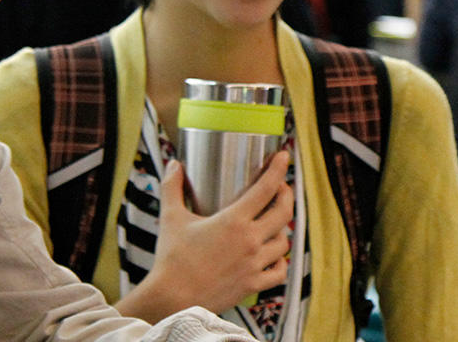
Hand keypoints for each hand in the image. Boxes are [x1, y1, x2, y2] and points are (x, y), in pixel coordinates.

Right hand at [116, 151, 294, 321]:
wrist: (172, 299)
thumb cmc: (171, 259)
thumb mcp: (171, 218)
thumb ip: (172, 188)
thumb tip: (172, 164)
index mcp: (233, 221)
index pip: (266, 188)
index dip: (278, 169)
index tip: (283, 157)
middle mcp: (250, 241)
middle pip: (284, 212)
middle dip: (287, 195)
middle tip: (281, 187)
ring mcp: (254, 264)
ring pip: (284, 242)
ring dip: (282, 229)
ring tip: (274, 222)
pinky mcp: (253, 285)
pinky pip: (279, 272)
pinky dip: (280, 262)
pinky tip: (273, 257)